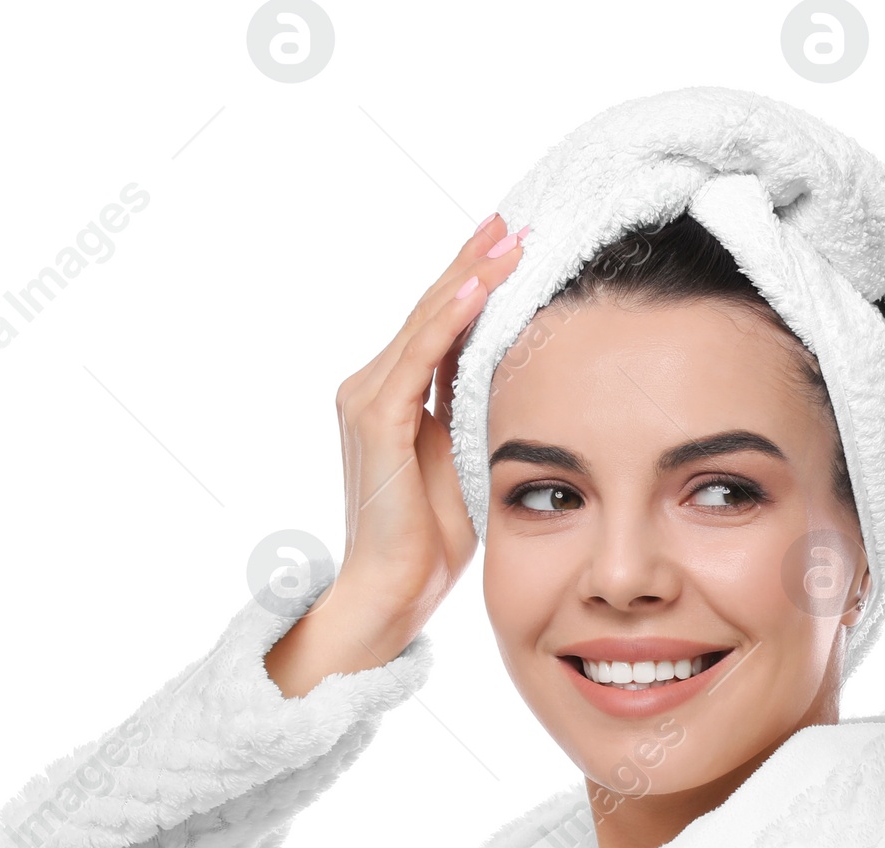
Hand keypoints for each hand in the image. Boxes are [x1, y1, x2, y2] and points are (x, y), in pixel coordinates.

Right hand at [265, 213, 529, 697]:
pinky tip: (480, 286)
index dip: (477, 282)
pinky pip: (418, 357)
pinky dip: (449, 319)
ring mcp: (367, 399)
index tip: (517, 244)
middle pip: (432, 308)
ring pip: (426, 321)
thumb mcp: (464, 459)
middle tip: (518, 219)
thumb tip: (515, 372)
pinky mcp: (375, 421)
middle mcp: (370, 387)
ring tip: (510, 237)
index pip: (440, 323)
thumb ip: (474, 412)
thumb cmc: (429, 542)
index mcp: (393, 396)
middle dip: (475, 262)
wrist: (390, 592)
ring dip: (470, 275)